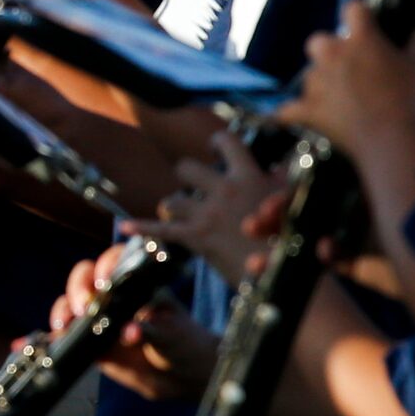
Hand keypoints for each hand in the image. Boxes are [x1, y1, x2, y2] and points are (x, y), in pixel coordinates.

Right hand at [50, 242, 219, 402]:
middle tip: (84, 307)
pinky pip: (64, 337)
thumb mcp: (172, 333)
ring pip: (69, 305)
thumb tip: (129, 332)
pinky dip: (48, 338)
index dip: (106, 264)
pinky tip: (31, 341)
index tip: (105, 279)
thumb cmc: (182, 342)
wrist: (181, 375)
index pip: (114, 261)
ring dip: (62, 311)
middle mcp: (112, 296)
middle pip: (83, 279)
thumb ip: (151, 330)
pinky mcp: (88, 344)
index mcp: (135, 283)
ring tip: (64, 326)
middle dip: (78, 288)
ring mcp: (97, 319)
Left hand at [129, 130, 283, 285]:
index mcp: (249, 176)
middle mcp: (224, 190)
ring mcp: (207, 214)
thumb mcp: (290, 201)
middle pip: (187, 167)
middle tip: (195, 186)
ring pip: (172, 200)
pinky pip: (161, 231)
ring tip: (180, 214)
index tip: (214, 146)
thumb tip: (275, 168)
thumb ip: (279, 180)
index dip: (217, 142)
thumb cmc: (291, 237)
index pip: (226, 143)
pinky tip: (124, 227)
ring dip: (174, 207)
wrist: (283, 273)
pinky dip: (142, 228)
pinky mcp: (196, 238)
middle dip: (188, 175)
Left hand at [277, 2, 414, 176]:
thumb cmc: (407, 99)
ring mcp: (317, 82)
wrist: (390, 139)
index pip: (354, 9)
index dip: (359, 15)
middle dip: (330, 51)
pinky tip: (295, 116)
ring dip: (321, 83)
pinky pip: (289, 109)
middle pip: (319, 40)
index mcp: (361, 39)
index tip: (365, 23)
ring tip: (342, 100)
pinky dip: (294, 112)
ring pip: (310, 74)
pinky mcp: (307, 108)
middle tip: (350, 68)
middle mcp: (333, 55)